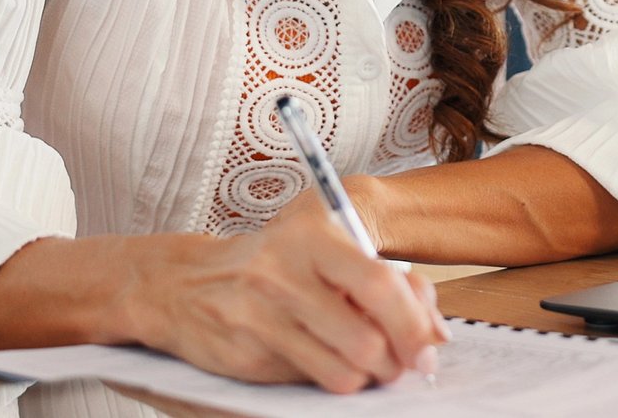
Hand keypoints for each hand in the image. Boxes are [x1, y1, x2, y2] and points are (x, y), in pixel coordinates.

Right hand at [124, 189, 448, 393]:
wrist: (182, 284)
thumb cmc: (271, 266)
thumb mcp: (322, 252)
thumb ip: (380, 281)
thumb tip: (435, 334)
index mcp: (311, 236)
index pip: (379, 284)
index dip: (415, 323)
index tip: (431, 344)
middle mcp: (284, 272)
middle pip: (367, 337)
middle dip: (397, 361)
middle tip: (403, 364)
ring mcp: (262, 316)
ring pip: (344, 370)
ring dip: (369, 378)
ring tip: (368, 366)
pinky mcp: (247, 354)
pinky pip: (311, 381)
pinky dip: (332, 380)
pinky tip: (326, 363)